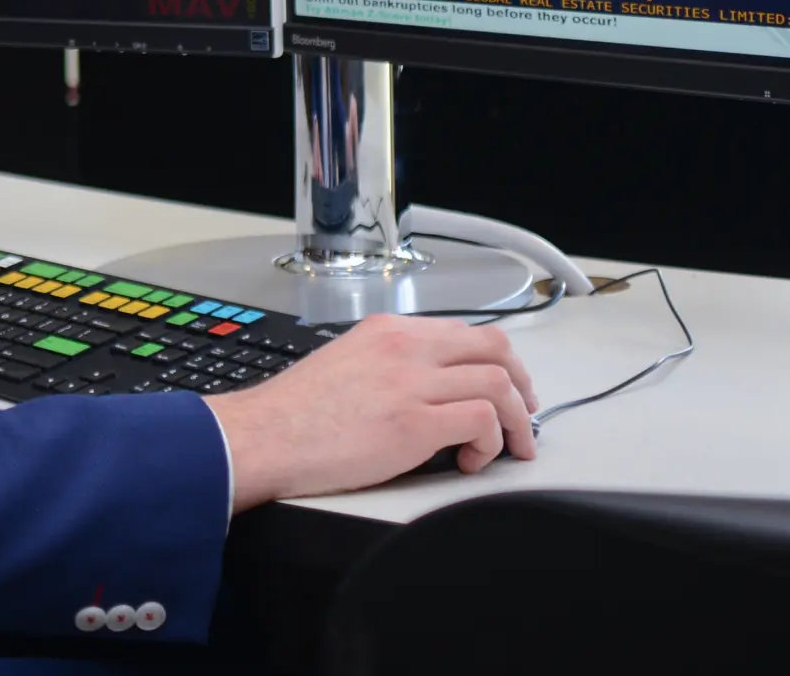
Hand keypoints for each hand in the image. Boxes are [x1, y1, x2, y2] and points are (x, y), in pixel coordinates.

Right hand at [205, 314, 537, 509]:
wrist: (264, 436)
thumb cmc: (296, 413)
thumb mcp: (347, 363)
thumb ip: (389, 364)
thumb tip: (426, 388)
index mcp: (389, 330)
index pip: (466, 332)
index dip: (498, 363)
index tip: (506, 387)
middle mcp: (406, 347)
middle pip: (496, 349)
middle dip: (522, 384)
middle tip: (525, 416)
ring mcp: (412, 383)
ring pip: (499, 384)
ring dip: (517, 420)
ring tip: (510, 447)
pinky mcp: (414, 424)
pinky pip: (482, 421)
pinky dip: (491, 443)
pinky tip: (472, 460)